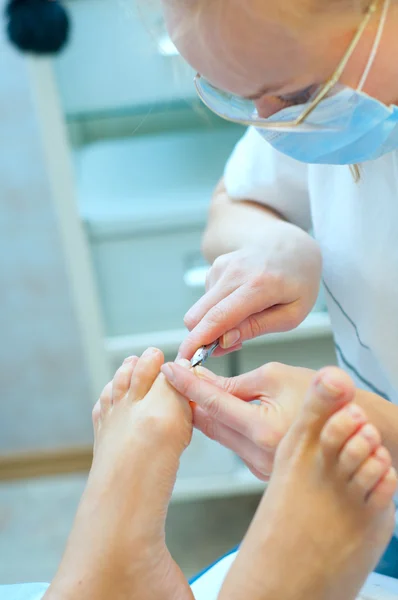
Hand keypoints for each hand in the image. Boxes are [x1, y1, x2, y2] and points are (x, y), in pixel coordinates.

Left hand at [161, 361, 315, 479]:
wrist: (347, 427)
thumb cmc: (318, 396)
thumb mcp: (276, 377)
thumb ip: (236, 382)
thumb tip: (203, 378)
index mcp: (264, 430)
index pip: (214, 404)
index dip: (188, 385)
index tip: (171, 369)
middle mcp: (260, 456)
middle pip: (210, 424)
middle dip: (190, 399)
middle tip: (176, 377)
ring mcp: (260, 468)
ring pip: (219, 435)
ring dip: (204, 412)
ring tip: (193, 388)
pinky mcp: (261, 470)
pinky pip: (233, 444)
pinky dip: (222, 425)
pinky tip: (216, 409)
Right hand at [178, 221, 321, 359]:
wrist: (292, 244)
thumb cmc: (298, 282)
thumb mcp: (292, 314)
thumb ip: (257, 327)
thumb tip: (223, 341)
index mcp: (260, 285)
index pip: (220, 316)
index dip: (199, 340)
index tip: (186, 359)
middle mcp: (235, 272)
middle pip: (198, 314)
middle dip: (200, 338)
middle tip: (225, 347)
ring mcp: (222, 266)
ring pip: (201, 309)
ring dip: (214, 324)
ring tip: (245, 321)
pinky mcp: (215, 266)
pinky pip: (207, 299)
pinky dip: (218, 309)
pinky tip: (240, 304)